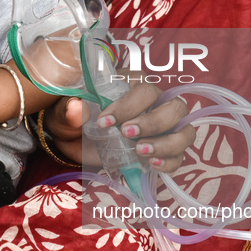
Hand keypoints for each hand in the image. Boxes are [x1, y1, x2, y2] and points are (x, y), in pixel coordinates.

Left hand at [46, 82, 195, 172]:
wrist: (74, 141)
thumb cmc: (75, 118)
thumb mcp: (66, 112)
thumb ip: (70, 109)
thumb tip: (77, 108)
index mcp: (135, 87)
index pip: (145, 90)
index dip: (129, 106)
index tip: (104, 122)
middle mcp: (156, 105)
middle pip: (175, 108)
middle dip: (152, 123)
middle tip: (126, 134)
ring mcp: (163, 130)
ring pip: (184, 132)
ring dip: (166, 143)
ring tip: (140, 151)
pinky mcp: (161, 152)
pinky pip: (179, 157)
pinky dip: (170, 162)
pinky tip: (151, 164)